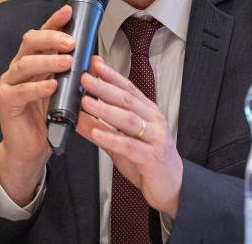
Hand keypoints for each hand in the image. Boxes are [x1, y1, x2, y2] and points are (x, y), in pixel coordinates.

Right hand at [0, 5, 74, 204]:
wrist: (31, 148)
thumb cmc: (48, 117)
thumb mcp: (64, 91)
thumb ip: (72, 74)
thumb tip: (93, 57)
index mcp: (34, 60)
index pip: (43, 35)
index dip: (54, 21)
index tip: (69, 11)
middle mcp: (19, 67)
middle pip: (30, 42)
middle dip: (51, 38)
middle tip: (71, 42)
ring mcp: (9, 83)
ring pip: (25, 64)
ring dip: (47, 61)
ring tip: (66, 62)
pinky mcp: (5, 101)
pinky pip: (20, 91)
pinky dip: (37, 88)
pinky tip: (51, 86)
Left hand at [76, 57, 182, 218]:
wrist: (172, 186)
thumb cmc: (148, 160)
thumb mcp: (121, 142)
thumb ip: (102, 128)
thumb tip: (79, 116)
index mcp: (147, 112)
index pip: (128, 88)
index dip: (111, 75)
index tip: (95, 64)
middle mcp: (153, 121)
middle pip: (126, 99)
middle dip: (104, 87)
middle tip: (86, 78)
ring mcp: (155, 138)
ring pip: (128, 119)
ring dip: (105, 109)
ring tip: (86, 102)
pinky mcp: (152, 157)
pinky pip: (130, 145)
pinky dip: (112, 138)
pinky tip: (97, 132)